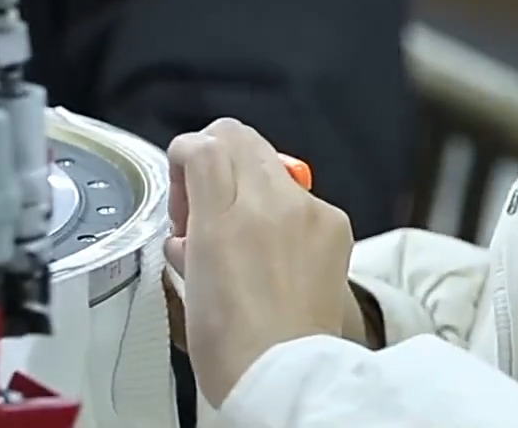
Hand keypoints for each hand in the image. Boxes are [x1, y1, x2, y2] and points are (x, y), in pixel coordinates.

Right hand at [165, 119, 355, 405]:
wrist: (286, 375)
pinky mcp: (335, 225)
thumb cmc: (230, 341)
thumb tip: (191, 203)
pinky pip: (301, 198)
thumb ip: (188, 227)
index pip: (202, 144)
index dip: (184, 160)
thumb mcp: (188, 276)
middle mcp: (270, 201)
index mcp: (222, 214)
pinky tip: (275, 254)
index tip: (182, 194)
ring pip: (270, 167)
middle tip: (205, 211)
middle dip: (216, 164)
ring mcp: (308, 210)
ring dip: (250, 189)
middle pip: (238, 140)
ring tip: (241, 238)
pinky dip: (284, 214)